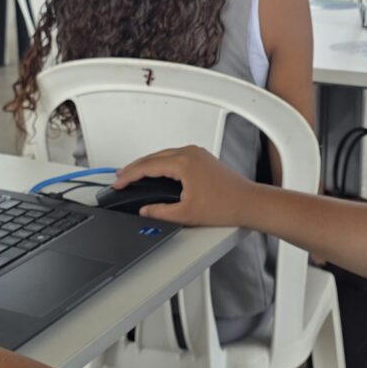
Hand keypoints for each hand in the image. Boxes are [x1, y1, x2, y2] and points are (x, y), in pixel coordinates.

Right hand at [112, 145, 261, 225]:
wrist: (249, 203)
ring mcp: (197, 154)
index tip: (118, 183)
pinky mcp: (202, 158)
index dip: (129, 176)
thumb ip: (160, 212)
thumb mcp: (186, 214)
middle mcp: (190, 153)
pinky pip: (174, 157)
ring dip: (147, 165)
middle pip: (153, 157)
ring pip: (163, 155)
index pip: (147, 166)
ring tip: (133, 175)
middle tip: (119, 178)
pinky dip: (160, 164)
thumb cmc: (226, 205)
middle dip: (134, 168)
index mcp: (183, 162)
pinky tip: (156, 172)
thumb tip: (145, 211)